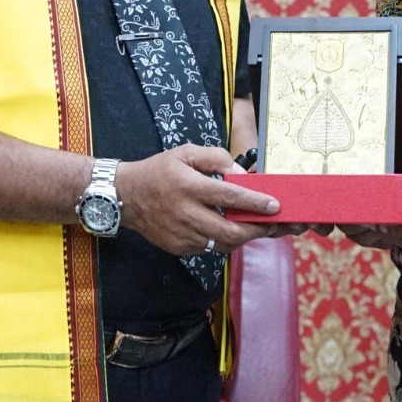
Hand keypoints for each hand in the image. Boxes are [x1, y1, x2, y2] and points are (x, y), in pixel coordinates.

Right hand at [117, 145, 278, 256]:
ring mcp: (183, 235)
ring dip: (242, 237)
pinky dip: (222, 241)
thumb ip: (215, 158)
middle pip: (231, 230)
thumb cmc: (159, 171)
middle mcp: (187, 214)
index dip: (255, 202)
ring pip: (223, 244)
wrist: (126, 197)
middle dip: (257, 230)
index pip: (230, 197)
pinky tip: (228, 230)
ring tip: (254, 227)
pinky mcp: (180, 248)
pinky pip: (209, 248)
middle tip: (271, 224)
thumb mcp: (185, 153)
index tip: (275, 206)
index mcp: (189, 187)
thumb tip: (239, 173)